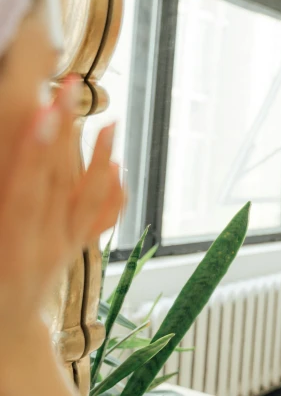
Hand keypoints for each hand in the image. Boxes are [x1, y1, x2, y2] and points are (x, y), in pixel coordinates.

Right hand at [0, 75, 124, 342]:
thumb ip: (3, 201)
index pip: (23, 188)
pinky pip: (99, 222)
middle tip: (70, 91)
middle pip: (56, 182)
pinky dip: (112, 196)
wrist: (3, 338)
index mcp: (11, 243)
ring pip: (87, 199)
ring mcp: (64, 248)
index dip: (34, 150)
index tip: (43, 112)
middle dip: (63, 134)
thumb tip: (16, 167)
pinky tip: (119, 169)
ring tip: (111, 125)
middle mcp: (42, 244)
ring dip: (99, 159)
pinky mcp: (75, 252)